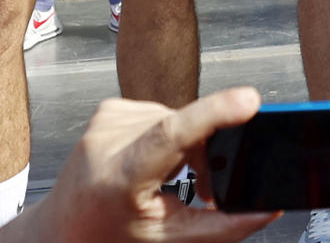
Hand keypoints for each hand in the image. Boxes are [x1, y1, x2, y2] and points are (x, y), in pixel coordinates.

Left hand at [0, 87, 276, 241]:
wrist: (63, 229)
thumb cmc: (108, 238)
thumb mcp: (167, 240)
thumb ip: (221, 227)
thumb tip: (266, 210)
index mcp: (119, 177)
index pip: (172, 133)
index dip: (214, 113)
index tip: (249, 100)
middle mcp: (107, 140)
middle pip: (184, 127)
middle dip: (206, 153)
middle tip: (206, 190)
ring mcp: (106, 119)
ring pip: (176, 118)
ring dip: (187, 146)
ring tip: (174, 180)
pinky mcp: (108, 109)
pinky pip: (159, 113)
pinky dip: (169, 135)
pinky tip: (156, 161)